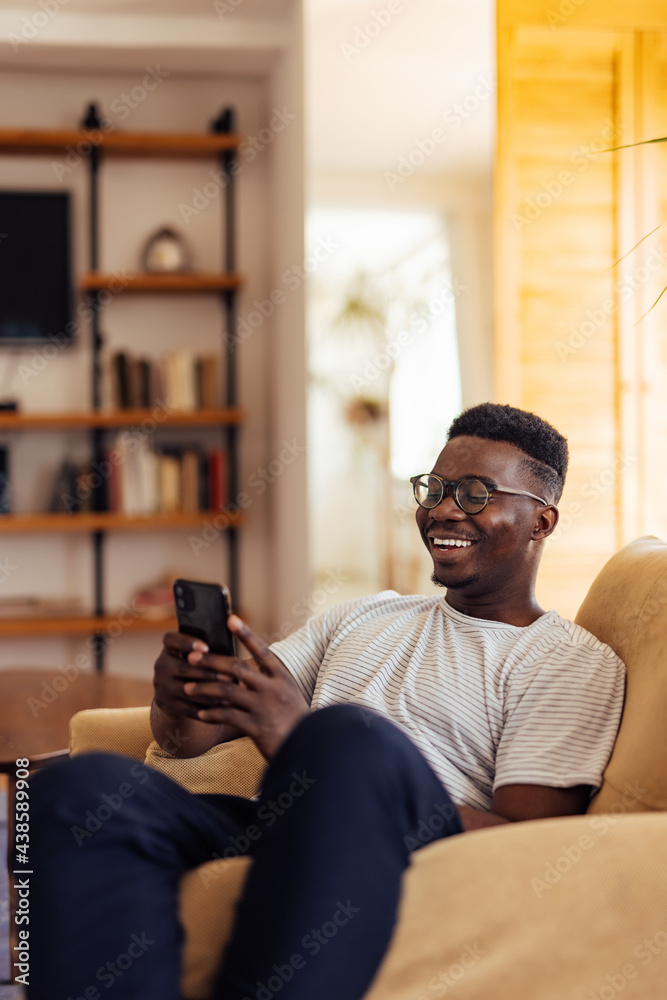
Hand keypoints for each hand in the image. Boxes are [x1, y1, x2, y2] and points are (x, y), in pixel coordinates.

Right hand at [153, 631, 230, 721]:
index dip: (186, 642)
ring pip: (186, 690)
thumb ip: (208, 650)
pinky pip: (187, 708)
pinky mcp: (165, 704)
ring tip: (230, 694)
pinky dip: (206, 709)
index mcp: (169, 648)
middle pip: (183, 668)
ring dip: (210, 692)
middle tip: (230, 677)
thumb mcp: (197, 655)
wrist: (178, 694)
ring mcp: (161, 686)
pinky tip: (223, 708)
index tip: (206, 647)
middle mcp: (161, 665)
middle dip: (209, 673)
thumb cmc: (198, 667)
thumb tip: (232, 644)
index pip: (170, 639)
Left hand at [181, 615, 309, 759]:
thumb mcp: (288, 692)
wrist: (308, 746)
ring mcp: (264, 707)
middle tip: (191, 657)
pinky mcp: (257, 727)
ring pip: (227, 691)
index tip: (230, 619)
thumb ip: (269, 679)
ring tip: (187, 688)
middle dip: (211, 662)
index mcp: (282, 676)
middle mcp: (273, 688)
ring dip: (204, 688)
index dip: (246, 634)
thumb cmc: (294, 718)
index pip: (261, 650)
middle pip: (237, 668)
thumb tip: (241, 667)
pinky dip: (212, 714)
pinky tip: (200, 714)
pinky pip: (228, 716)